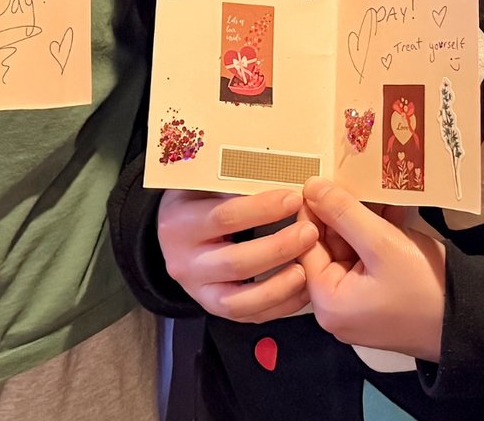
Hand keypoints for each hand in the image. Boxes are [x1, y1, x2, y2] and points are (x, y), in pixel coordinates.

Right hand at [157, 187, 316, 320]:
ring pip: (241, 299)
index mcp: (180, 223)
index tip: (295, 198)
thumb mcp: (202, 183)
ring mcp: (197, 290)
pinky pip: (248, 315)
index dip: (263, 209)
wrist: (173, 233)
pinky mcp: (213, 308)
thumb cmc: (196, 199)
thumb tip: (281, 169)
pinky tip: (301, 289)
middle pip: (236, 262)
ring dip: (279, 285)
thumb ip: (231, 180)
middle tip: (311, 231)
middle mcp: (184, 261)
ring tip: (309, 268)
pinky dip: (277, 305)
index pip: (225, 217)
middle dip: (278, 248)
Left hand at [300, 180, 448, 361]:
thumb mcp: (381, 243)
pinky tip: (391, 210)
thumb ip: (343, 212)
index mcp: (327, 301)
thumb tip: (310, 185)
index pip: (306, 244)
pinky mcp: (376, 299)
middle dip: (342, 213)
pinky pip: (367, 260)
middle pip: (327, 246)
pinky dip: (377, 235)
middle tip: (353, 179)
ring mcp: (357, 305)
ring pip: (349, 249)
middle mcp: (336, 308)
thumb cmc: (422, 286)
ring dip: (363, 220)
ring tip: (376, 191)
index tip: (324, 177)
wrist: (470, 321)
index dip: (314, 209)